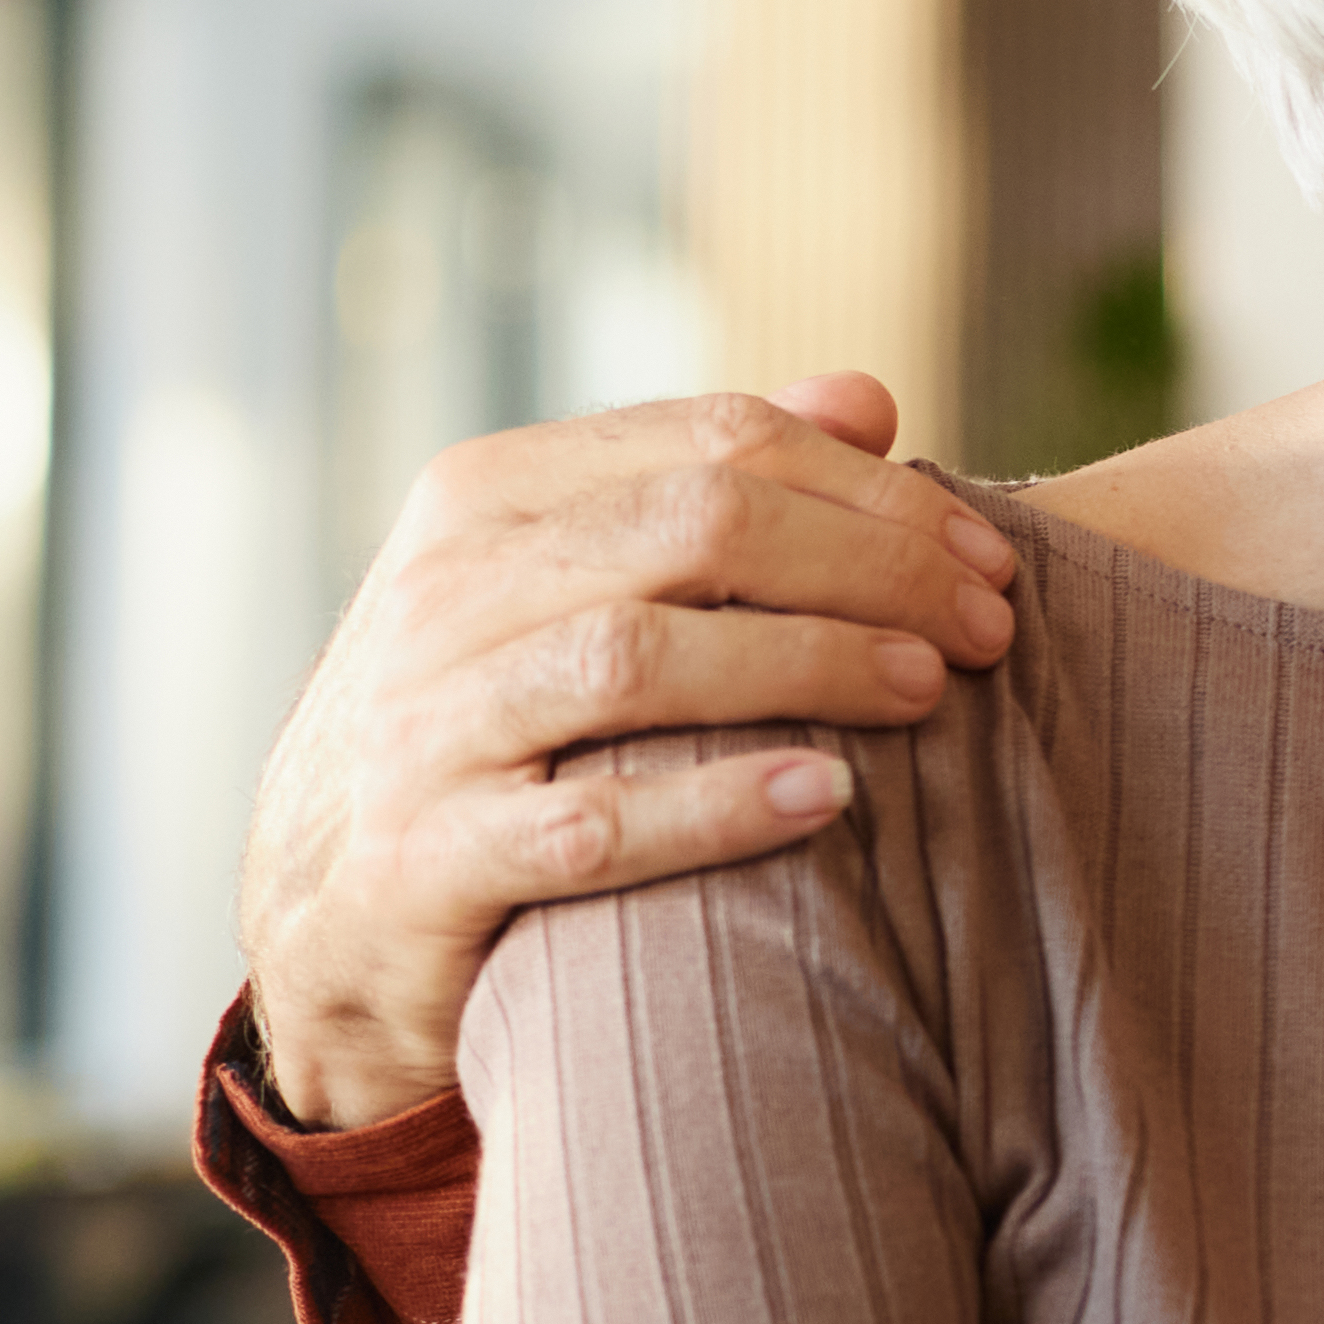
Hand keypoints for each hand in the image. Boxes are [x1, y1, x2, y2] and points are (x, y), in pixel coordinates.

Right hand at [237, 375, 1016, 1129]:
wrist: (333, 924)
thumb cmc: (497, 732)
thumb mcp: (571, 588)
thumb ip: (706, 490)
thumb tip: (865, 398)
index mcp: (488, 496)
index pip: (717, 443)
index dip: (878, 490)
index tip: (990, 555)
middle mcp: (442, 590)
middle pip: (697, 528)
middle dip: (873, 565)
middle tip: (989, 627)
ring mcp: (420, 724)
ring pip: (639, 657)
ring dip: (809, 664)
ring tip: (929, 690)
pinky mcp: (422, 860)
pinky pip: (589, 824)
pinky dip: (717, 806)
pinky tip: (830, 797)